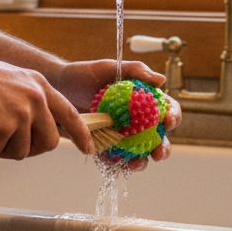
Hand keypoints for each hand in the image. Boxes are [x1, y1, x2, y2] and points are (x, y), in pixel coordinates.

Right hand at [0, 50, 93, 159]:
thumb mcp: (11, 80)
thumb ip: (28, 100)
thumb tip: (36, 129)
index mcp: (38, 85)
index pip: (69, 113)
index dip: (80, 134)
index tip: (88, 148)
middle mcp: (34, 98)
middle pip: (48, 142)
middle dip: (30, 149)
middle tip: (7, 145)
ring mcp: (20, 114)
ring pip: (21, 152)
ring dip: (0, 148)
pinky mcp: (2, 128)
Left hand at [51, 59, 181, 170]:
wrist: (58, 87)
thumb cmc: (85, 75)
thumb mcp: (110, 67)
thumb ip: (136, 70)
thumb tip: (161, 80)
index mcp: (143, 101)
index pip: (166, 109)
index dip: (173, 116)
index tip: (169, 121)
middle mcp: (136, 121)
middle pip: (157, 137)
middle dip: (162, 148)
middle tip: (159, 153)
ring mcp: (121, 135)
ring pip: (138, 153)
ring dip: (141, 162)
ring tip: (136, 163)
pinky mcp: (104, 146)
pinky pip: (113, 158)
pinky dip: (116, 163)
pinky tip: (114, 162)